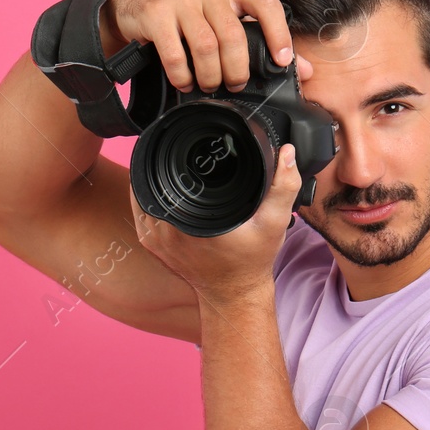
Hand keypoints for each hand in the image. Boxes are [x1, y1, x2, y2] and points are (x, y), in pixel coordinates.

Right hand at [99, 0, 313, 92]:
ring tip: (208, 86)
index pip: (265, 3)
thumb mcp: (224, 17)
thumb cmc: (188, 13)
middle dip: (237, 70)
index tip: (281, 61)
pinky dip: (182, 76)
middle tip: (234, 86)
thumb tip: (304, 70)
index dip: (278, 33)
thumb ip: (260, 39)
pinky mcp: (156, 13)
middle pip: (233, 35)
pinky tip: (184, 82)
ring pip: (206, 47)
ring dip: (210, 76)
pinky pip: (175, 54)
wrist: (134, 1)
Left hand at [131, 142, 301, 299]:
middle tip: (180, 148)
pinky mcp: (152, 245)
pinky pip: (142, 211)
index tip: (181, 136)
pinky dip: (149, 196)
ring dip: (154, 178)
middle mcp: (166, 230)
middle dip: (163, 162)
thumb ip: (283, 187)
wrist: (234, 293)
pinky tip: (164, 186)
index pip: (167, 174)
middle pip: (152, 180)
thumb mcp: (275, 223)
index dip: (170, 151)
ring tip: (171, 162)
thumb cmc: (252, 260)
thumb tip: (287, 154)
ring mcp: (154, 239)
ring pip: (143, 194)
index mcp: (189, 222)